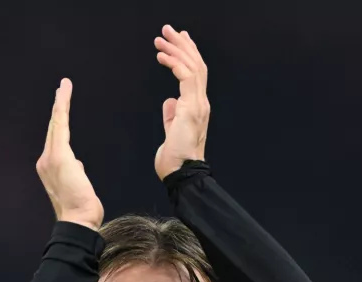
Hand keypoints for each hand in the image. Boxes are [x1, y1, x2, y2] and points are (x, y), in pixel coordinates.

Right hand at [36, 78, 103, 230]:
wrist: (78, 220)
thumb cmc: (81, 210)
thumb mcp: (77, 187)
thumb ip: (74, 172)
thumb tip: (77, 165)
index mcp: (49, 169)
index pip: (55, 140)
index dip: (57, 122)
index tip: (61, 107)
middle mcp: (45, 161)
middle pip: (53, 129)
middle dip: (58, 107)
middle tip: (63, 88)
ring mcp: (50, 158)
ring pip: (56, 124)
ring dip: (60, 103)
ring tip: (64, 87)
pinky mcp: (59, 155)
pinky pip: (60, 124)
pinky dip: (62, 106)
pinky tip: (64, 92)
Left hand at [154, 25, 209, 179]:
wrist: (181, 173)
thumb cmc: (175, 159)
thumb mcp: (172, 132)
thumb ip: (172, 116)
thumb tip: (169, 101)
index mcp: (197, 108)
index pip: (196, 74)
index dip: (187, 55)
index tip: (177, 40)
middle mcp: (201, 103)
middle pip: (197, 64)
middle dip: (182, 44)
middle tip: (167, 30)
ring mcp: (198, 104)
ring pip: (192, 66)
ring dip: (176, 48)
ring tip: (160, 38)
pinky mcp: (191, 107)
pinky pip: (185, 76)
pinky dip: (173, 62)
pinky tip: (161, 55)